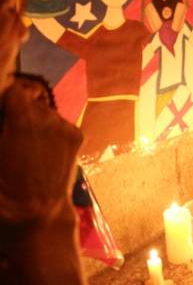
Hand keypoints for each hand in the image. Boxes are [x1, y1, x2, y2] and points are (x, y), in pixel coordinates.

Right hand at [0, 81, 82, 221]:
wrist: (37, 210)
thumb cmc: (5, 185)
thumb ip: (0, 125)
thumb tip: (2, 114)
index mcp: (23, 118)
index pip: (16, 90)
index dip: (7, 98)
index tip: (2, 108)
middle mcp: (48, 116)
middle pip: (32, 101)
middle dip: (21, 111)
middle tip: (11, 130)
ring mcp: (66, 126)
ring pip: (47, 112)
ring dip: (37, 121)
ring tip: (28, 143)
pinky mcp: (78, 135)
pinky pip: (60, 124)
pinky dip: (52, 131)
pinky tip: (44, 149)